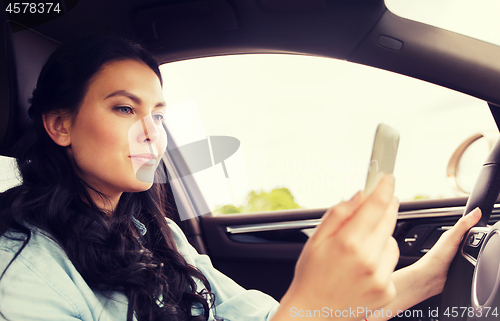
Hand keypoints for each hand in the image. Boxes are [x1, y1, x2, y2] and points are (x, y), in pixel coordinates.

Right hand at [274, 175, 399, 320]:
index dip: (384, 187)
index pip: (376, 206)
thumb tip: (359, 195)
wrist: (313, 315)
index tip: (388, 178)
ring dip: (381, 235)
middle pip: (388, 220)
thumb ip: (338, 214)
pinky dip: (381, 258)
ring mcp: (380, 277)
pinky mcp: (387, 290)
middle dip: (385, 206)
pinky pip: (391, 263)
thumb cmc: (311, 277)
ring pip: (392, 241)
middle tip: (378, 201)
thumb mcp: (316, 240)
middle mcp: (368, 260)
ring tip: (360, 246)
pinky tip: (363, 266)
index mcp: (348, 243)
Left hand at [412, 207, 481, 297]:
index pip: (470, 227)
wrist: (430, 278)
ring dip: (478, 253)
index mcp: (453, 236)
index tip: (488, 225)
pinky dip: (476, 264)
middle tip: (485, 242)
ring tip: (482, 254)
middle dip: (481, 241)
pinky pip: (473, 264)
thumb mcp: (452, 238)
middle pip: (474, 240)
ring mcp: (458, 257)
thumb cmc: (435, 258)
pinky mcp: (461, 268)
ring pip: (474, 252)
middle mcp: (455, 246)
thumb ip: (463, 224)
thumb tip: (476, 211)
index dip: (479, 225)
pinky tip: (478, 265)